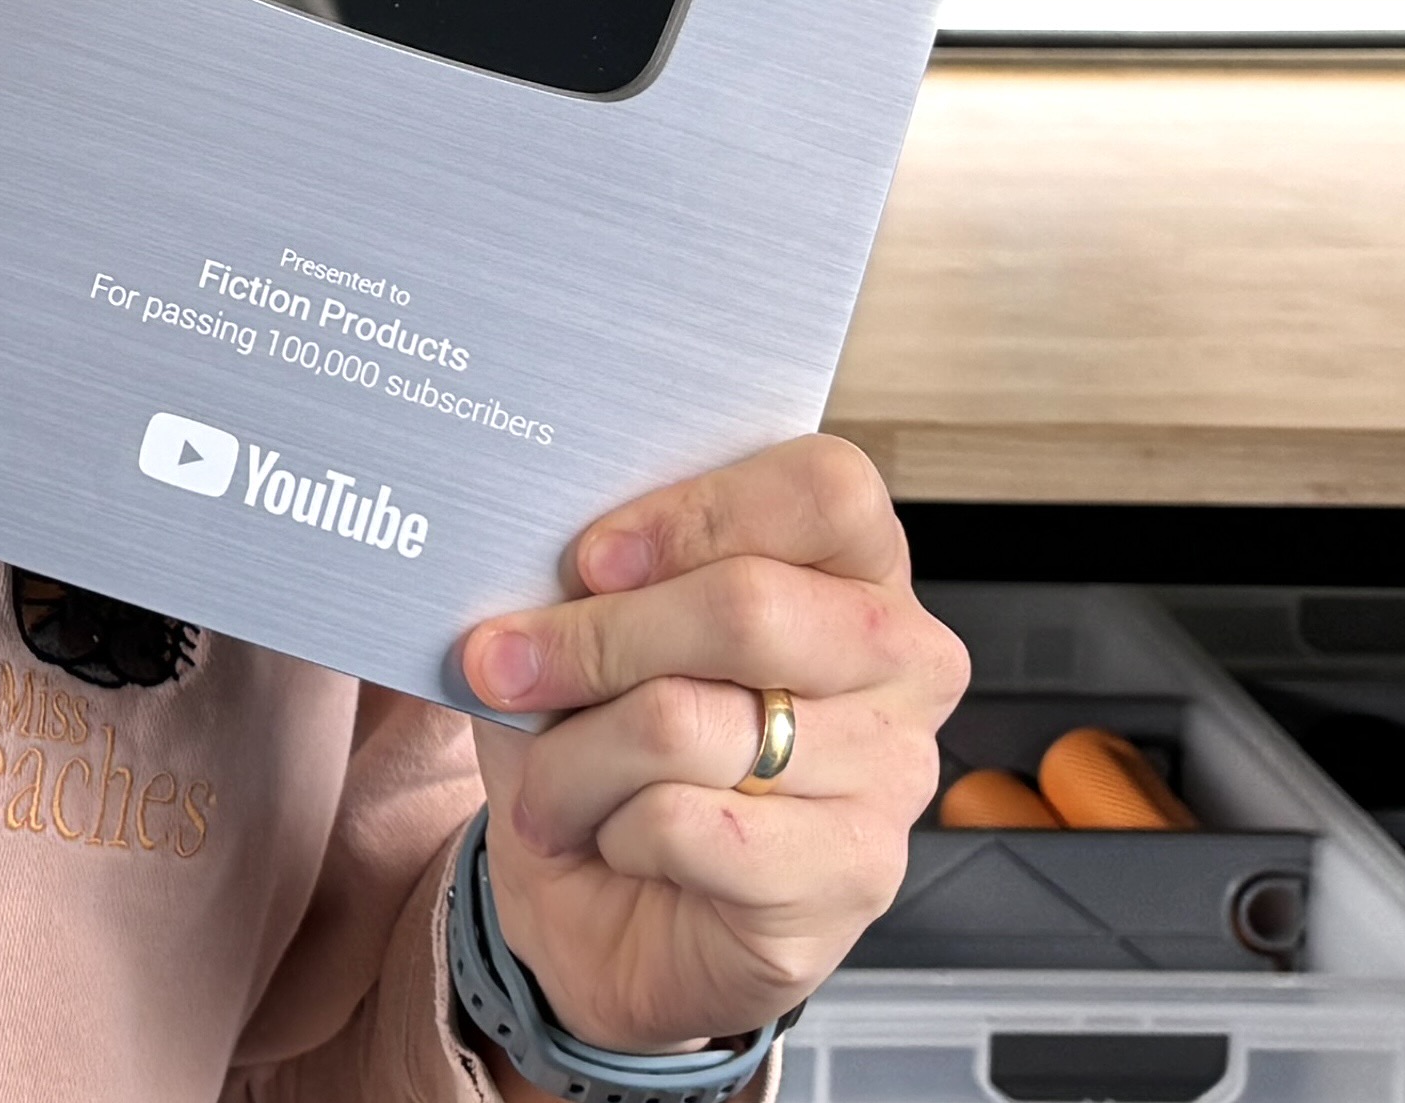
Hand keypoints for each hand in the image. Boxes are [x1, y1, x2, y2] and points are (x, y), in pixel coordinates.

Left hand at [454, 436, 961, 1053]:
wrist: (619, 914)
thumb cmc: (617, 749)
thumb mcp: (589, 641)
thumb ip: (588, 583)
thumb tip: (523, 553)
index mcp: (857, 567)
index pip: (828, 490)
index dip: (698, 513)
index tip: (589, 558)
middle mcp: (903, 660)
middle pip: (750, 607)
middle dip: (597, 640)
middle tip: (501, 666)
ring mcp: (892, 771)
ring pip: (690, 725)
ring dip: (577, 758)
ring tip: (549, 785)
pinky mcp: (854, 871)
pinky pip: (689, 825)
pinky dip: (615, 830)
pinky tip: (618, 842)